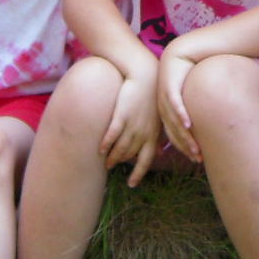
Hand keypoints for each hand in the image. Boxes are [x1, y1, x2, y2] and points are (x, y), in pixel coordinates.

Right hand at [100, 69, 162, 185]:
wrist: (144, 75)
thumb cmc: (150, 96)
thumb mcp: (157, 118)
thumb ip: (155, 135)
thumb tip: (158, 152)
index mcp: (153, 134)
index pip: (146, 160)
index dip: (139, 174)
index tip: (132, 184)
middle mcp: (144, 133)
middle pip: (130, 155)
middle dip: (121, 163)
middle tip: (110, 167)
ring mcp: (133, 124)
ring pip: (121, 148)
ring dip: (112, 157)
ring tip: (105, 162)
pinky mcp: (122, 115)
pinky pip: (112, 134)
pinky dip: (106, 144)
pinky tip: (100, 149)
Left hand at [154, 45, 200, 164]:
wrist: (180, 52)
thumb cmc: (187, 75)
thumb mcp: (188, 95)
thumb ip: (192, 111)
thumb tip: (203, 126)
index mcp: (166, 112)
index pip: (174, 135)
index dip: (184, 148)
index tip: (196, 158)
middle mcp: (163, 108)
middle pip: (174, 132)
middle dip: (186, 147)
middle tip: (198, 159)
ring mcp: (165, 98)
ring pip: (175, 122)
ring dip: (185, 136)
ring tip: (195, 148)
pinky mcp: (170, 87)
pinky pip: (176, 104)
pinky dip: (182, 115)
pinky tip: (189, 124)